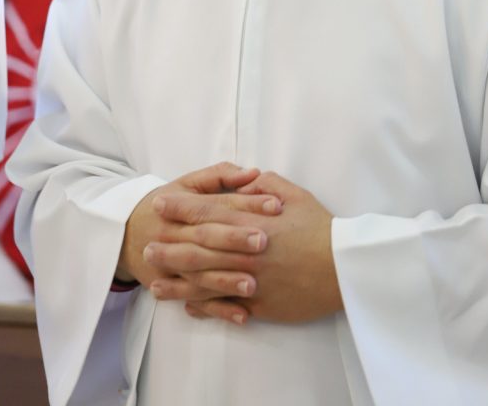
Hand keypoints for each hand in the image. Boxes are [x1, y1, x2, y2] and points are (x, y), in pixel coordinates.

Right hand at [117, 161, 281, 309]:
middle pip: (207, 237)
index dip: (246, 204)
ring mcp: (172, 265)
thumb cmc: (169, 204)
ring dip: (227, 280)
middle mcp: (174, 235)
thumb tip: (253, 173)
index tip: (275, 205)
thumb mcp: (188, 183)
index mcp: (181, 205)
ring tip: (254, 284)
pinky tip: (243, 315)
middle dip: (235, 239)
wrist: (126, 234)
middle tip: (265, 241)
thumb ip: (220, 175)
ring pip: (200, 274)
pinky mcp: (174, 287)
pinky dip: (220, 310)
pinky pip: (197, 302)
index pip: (217, 204)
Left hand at [157, 171, 342, 325]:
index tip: (160, 204)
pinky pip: (224, 306)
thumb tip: (247, 181)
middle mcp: (244, 252)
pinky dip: (203, 305)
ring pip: (204, 281)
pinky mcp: (259, 304)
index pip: (208, 213)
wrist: (342, 268)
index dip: (182, 208)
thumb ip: (266, 186)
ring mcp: (249, 280)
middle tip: (146, 245)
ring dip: (177, 280)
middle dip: (170, 245)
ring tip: (155, 280)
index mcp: (251, 222)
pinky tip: (187, 305)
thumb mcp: (296, 195)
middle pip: (198, 248)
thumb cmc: (320, 228)